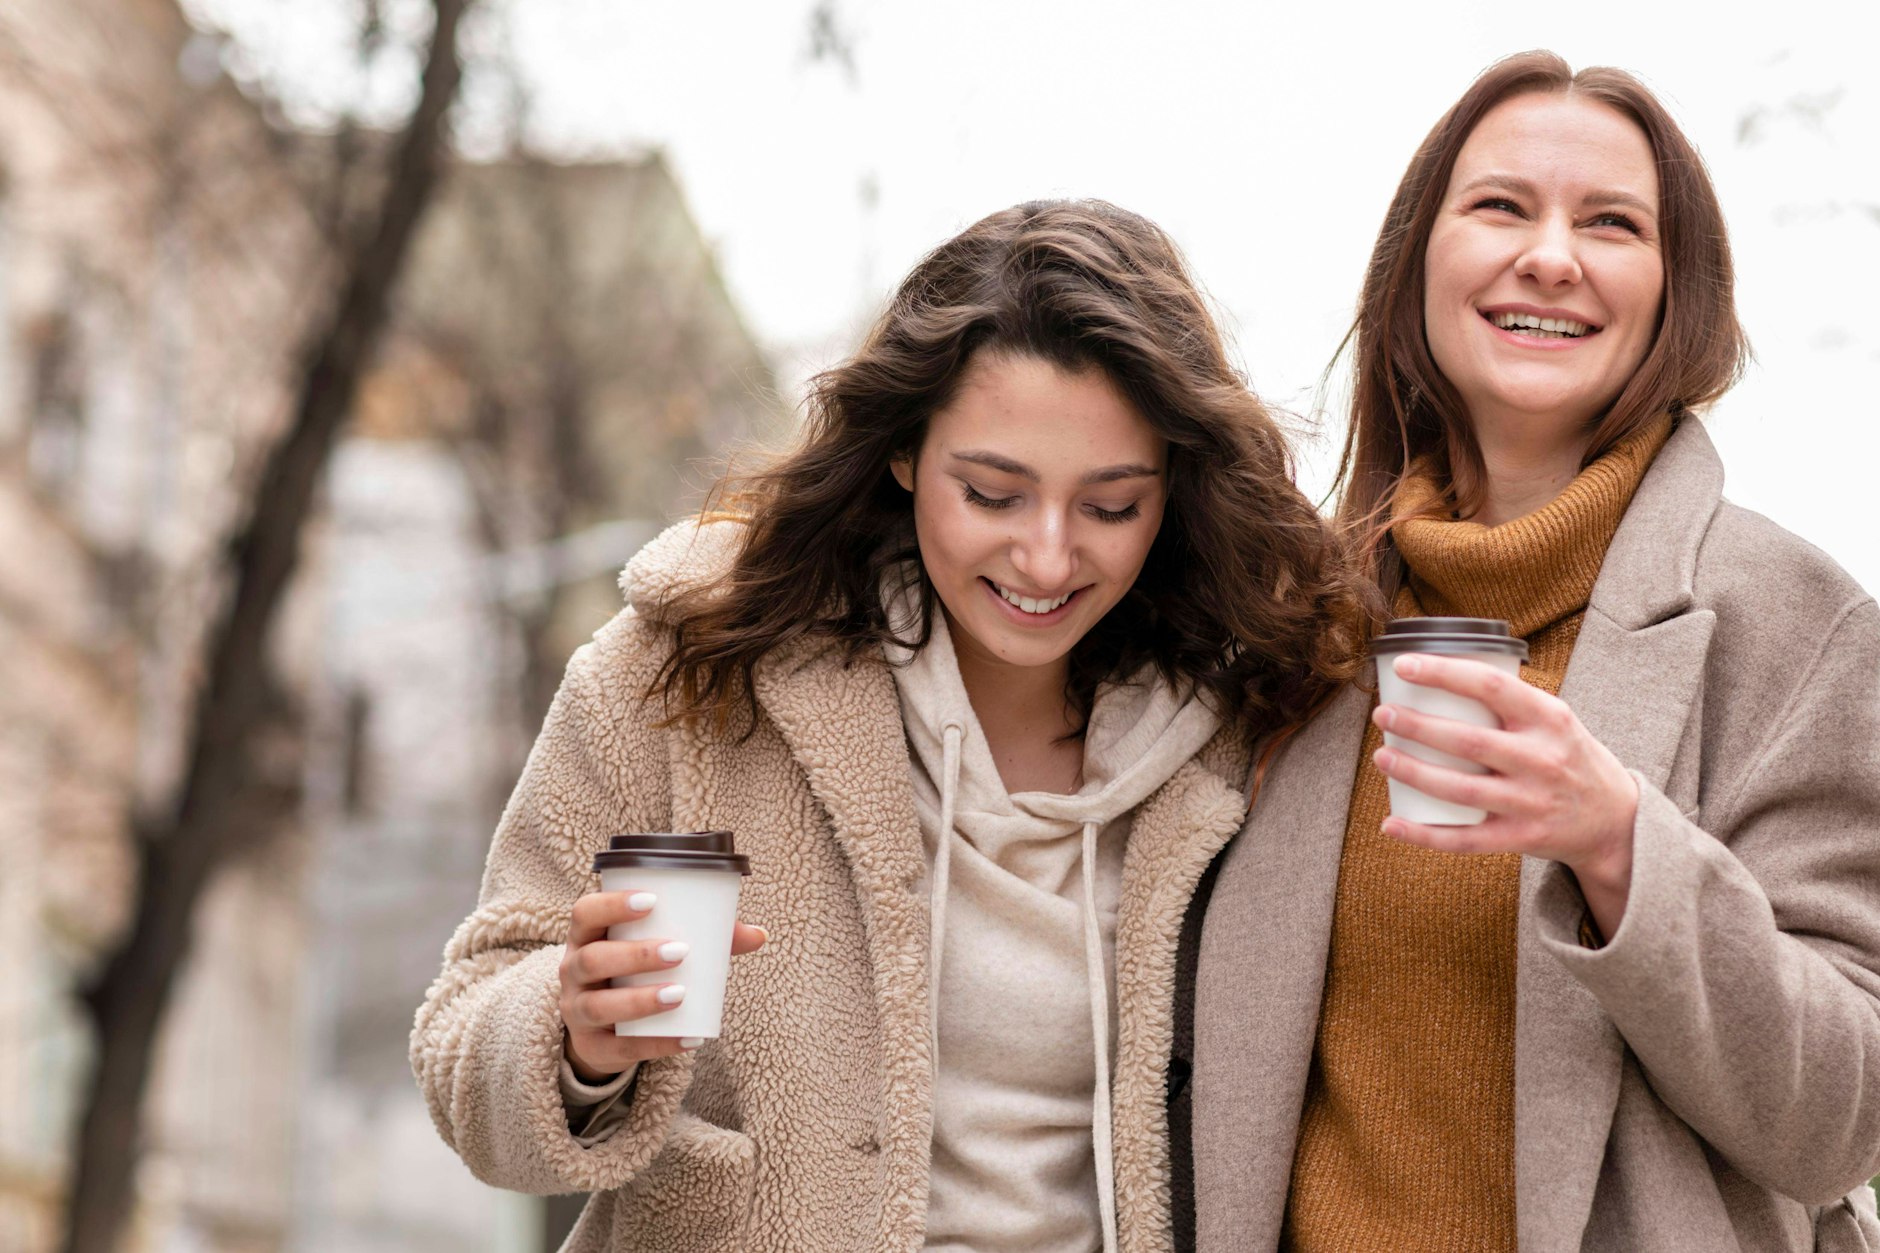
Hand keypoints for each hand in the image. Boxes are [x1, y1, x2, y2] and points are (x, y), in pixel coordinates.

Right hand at [559, 890, 767, 1082]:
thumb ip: (705, 938)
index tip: (652, 900)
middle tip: (681, 951)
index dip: (612, 904)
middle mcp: (573, 971)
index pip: (584, 912)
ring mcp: (577, 1011)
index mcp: (586, 937)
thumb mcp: (654, 949)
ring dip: (640, 1000)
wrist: (604, 1029)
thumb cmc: (634, 973)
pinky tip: (688, 1037)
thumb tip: (759, 934)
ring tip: (680, 993)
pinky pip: (620, 1049)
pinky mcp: (591, 1047)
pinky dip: (657, 1044)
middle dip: (636, 954)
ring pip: (599, 1005)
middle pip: (593, 959)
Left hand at [1371, 653, 1638, 940]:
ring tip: (1382, 756)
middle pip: (1467, 741)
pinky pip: (1465, 840)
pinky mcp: (1521, 838)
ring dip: (1413, 773)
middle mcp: (1542, 760)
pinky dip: (1423, 834)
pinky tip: (1391, 823)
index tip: (1404, 666)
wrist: (1616, 819)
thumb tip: (1438, 671)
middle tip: (1383, 714)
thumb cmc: (1568, 756)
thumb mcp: (1555, 719)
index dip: (1443, 672)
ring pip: (1460, 790)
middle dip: (1416, 726)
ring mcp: (1531, 803)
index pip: (1490, 686)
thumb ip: (1509, 701)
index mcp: (1549, 719)